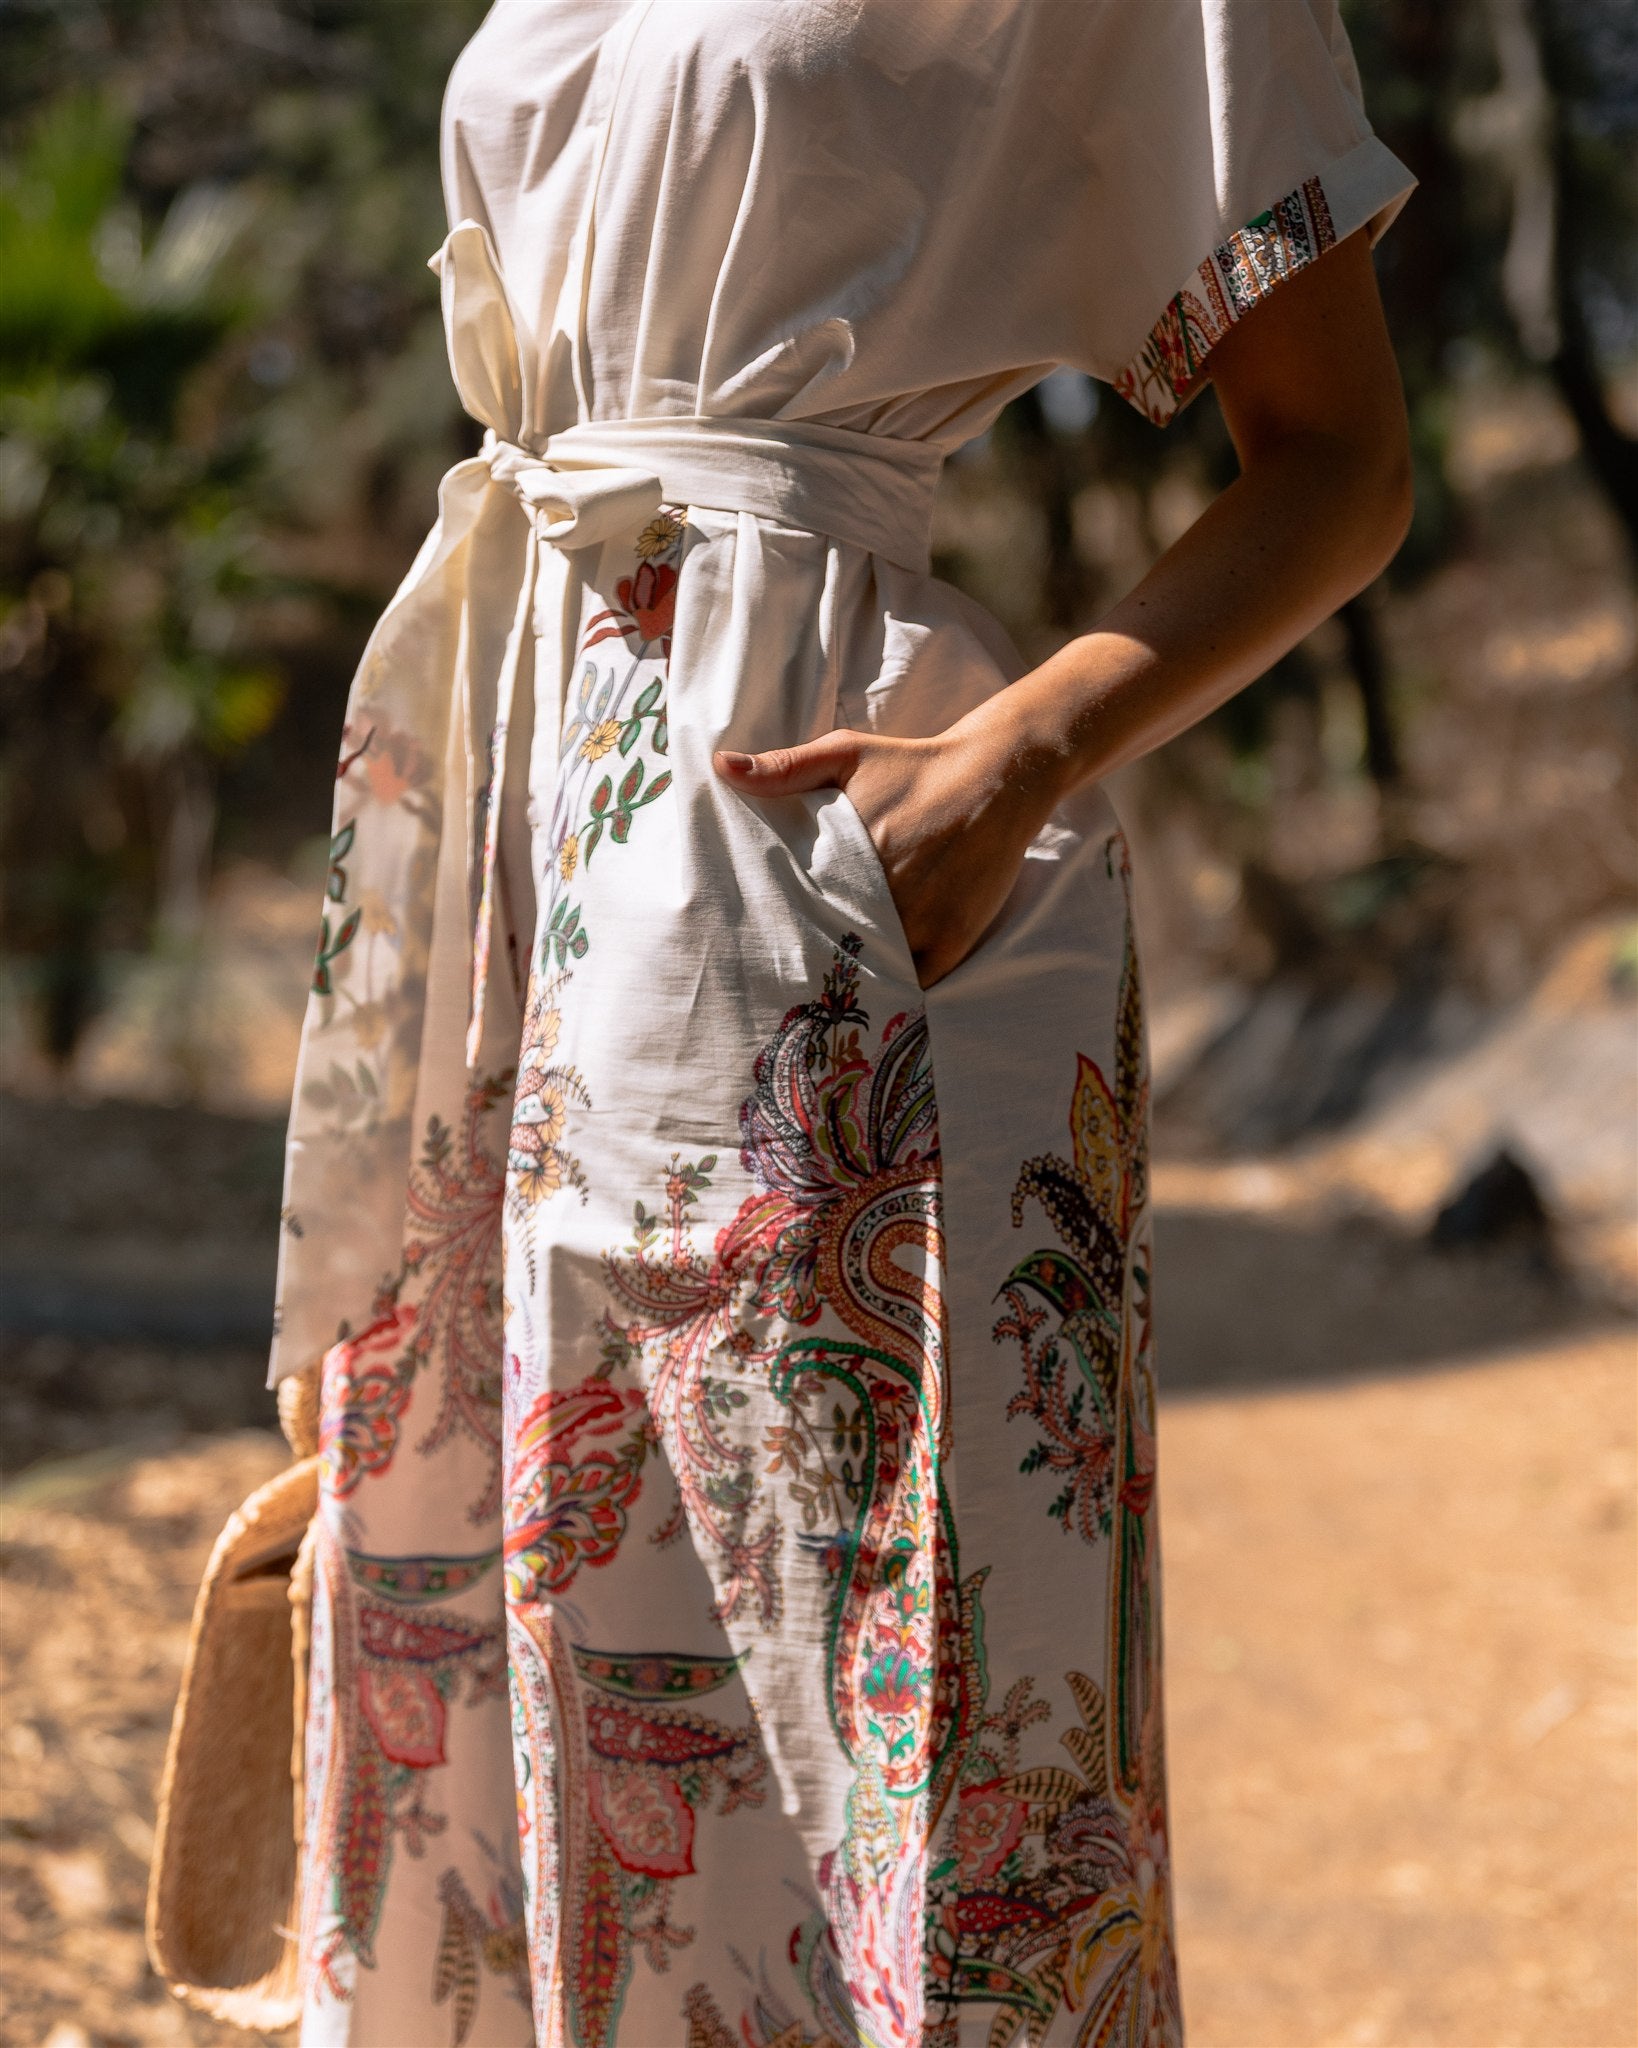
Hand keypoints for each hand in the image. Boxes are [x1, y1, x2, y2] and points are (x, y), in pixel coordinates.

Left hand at [713, 712, 1056, 986]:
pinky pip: (914, 980)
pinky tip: (875, 987)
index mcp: (852, 852)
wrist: (999, 776)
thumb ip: (785, 767)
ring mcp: (924, 920)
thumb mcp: (847, 753)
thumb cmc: (914, 764)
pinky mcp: (954, 938)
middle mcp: (888, 891)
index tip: (763, 943)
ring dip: (853, 979)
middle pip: (833, 946)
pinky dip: (896, 984)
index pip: (800, 909)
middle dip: (811, 961)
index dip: (780, 930)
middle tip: (786, 980)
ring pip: (873, 970)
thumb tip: (722, 766)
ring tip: (824, 993)